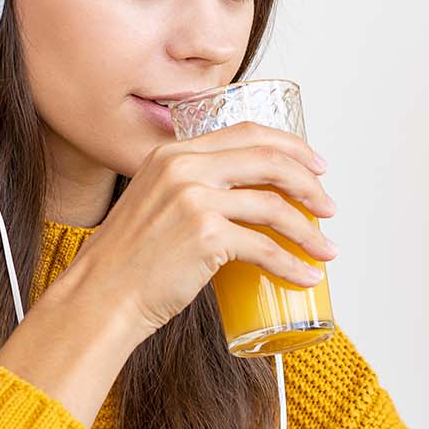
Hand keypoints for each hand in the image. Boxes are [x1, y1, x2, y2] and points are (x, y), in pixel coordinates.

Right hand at [64, 121, 339, 339]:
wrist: (100, 296)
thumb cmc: (128, 262)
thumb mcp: (155, 204)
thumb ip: (189, 190)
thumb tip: (241, 203)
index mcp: (173, 153)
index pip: (247, 132)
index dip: (290, 147)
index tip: (315, 166)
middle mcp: (184, 167)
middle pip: (269, 160)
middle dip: (309, 184)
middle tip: (328, 207)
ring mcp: (194, 199)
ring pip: (274, 206)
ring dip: (309, 231)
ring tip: (325, 249)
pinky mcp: (205, 236)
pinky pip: (265, 247)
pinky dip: (292, 264)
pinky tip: (306, 276)